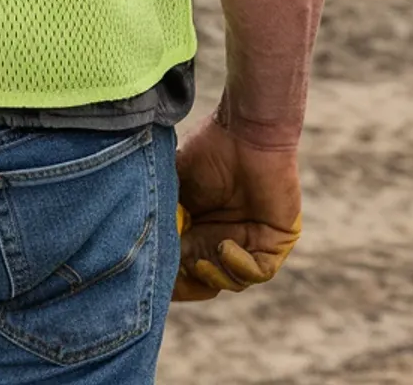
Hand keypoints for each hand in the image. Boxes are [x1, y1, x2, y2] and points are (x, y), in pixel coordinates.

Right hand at [174, 115, 301, 301]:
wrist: (246, 131)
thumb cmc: (208, 150)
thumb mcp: (174, 186)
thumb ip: (161, 211)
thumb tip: (139, 243)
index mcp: (197, 226)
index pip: (183, 265)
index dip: (171, 276)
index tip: (156, 273)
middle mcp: (222, 237)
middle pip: (205, 279)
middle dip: (190, 282)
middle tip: (182, 269)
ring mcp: (249, 242)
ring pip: (231, 280)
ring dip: (215, 275)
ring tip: (203, 258)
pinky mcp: (273, 242)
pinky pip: (259, 271)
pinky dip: (240, 267)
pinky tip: (226, 247)